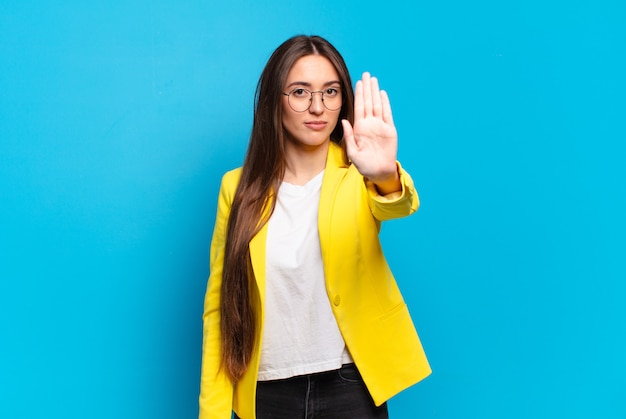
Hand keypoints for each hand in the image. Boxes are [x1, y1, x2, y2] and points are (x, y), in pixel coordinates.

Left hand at [342, 72, 400, 193]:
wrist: (378, 172)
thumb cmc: (364, 165)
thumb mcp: (352, 152)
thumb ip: (349, 136)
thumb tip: (344, 121)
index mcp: (359, 128)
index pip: (358, 107)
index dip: (358, 94)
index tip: (357, 82)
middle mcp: (370, 124)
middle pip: (368, 102)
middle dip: (367, 88)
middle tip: (366, 74)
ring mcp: (380, 126)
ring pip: (377, 105)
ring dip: (375, 92)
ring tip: (374, 79)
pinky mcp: (390, 130)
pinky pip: (387, 114)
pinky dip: (385, 103)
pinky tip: (382, 93)